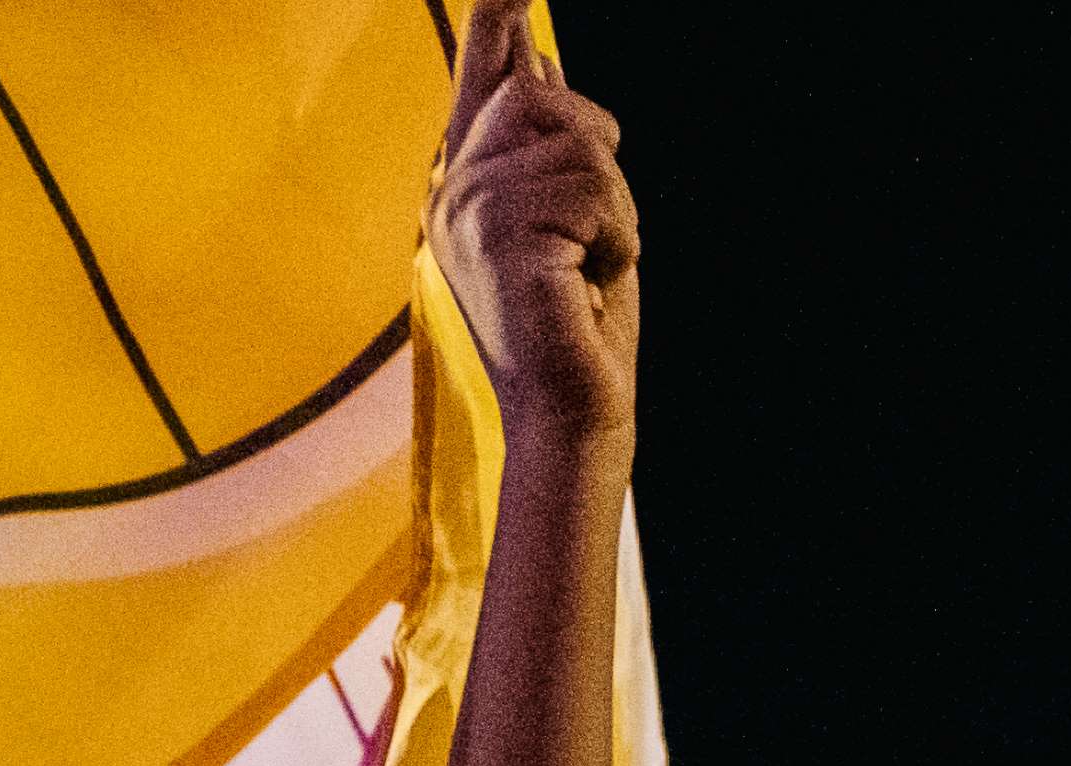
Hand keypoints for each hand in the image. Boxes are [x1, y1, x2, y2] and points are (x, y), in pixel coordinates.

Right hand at [430, 2, 636, 452]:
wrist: (572, 421)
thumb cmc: (580, 333)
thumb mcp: (573, 222)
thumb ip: (550, 147)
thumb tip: (540, 59)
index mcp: (466, 186)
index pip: (483, 81)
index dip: (494, 23)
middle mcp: (452, 192)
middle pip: (537, 95)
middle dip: (596, 152)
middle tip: (601, 231)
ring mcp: (468, 213)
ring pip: (576, 145)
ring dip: (614, 208)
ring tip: (593, 267)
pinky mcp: (499, 238)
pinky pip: (590, 191)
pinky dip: (617, 238)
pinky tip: (592, 284)